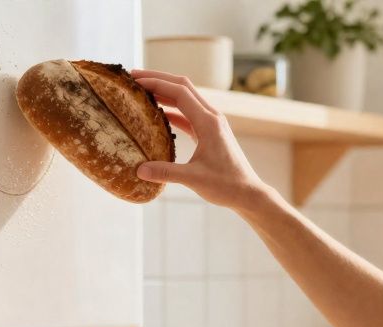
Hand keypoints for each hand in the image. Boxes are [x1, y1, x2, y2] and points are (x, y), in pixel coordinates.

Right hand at [131, 69, 272, 210]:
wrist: (248, 193)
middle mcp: (211, 117)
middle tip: (134, 78)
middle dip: (158, 79)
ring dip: (165, 92)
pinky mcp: (210, 132)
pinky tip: (157, 114)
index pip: (179, 92)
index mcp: (208, 122)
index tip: (135, 81)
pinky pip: (188, 114)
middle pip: (182, 86)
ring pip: (186, 98)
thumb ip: (165, 172)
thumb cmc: (226, 185)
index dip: (156, 83)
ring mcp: (212, 123)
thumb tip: (139, 170)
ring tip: (142, 91)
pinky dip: (172, 109)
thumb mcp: (193, 179)